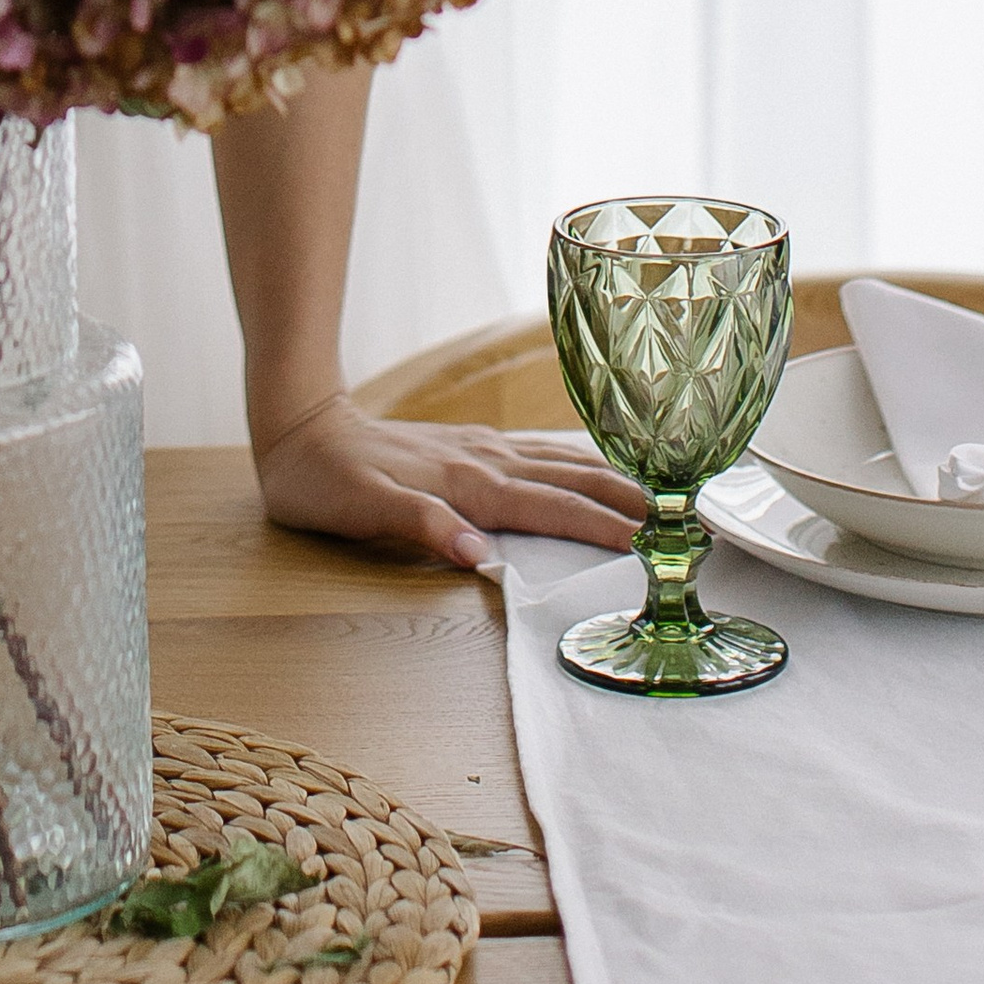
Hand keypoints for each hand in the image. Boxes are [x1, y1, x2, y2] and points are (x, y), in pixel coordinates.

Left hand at [253, 390, 647, 568]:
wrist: (301, 429)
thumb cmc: (326, 480)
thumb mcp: (363, 511)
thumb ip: (422, 527)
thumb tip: (478, 555)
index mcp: (469, 484)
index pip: (551, 509)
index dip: (602, 526)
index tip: (652, 544)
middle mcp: (484, 461)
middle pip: (570, 480)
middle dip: (627, 499)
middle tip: (683, 520)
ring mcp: (478, 449)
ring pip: (558, 461)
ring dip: (609, 477)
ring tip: (657, 494)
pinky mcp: (468, 445)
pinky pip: (536, 453)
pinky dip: (574, 460)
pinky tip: (588, 465)